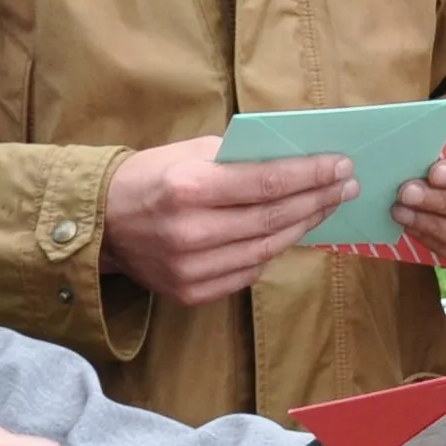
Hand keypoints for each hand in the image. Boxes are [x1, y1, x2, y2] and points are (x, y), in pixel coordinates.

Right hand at [101, 136, 357, 305]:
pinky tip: (291, 232)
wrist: (98, 223)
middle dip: (317, 199)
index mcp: (188, 189)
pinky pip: (247, 273)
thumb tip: (295, 160)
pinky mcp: (190, 292)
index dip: (311, 175)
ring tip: (327, 207)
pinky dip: (272, 252)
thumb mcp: (188, 152)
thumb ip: (238, 159)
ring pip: (266, 249)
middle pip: (273, 217)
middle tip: (347, 186)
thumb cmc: (149, 177)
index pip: (267, 183)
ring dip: (303, 226)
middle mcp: (190, 232)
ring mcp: (190, 269)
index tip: (342, 165)